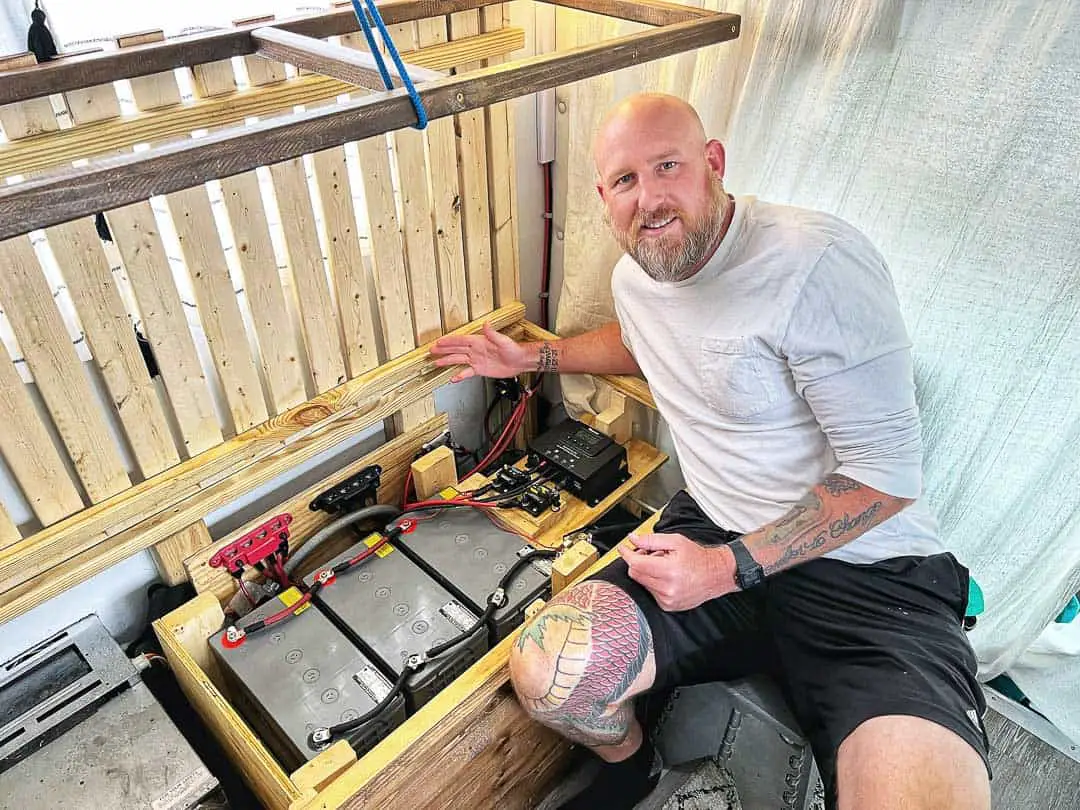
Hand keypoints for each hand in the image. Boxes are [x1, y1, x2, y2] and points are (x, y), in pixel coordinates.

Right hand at [430, 323, 528, 381]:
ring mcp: (477, 360)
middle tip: (432, 350)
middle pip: (456, 349)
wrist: (520, 361)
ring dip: (448, 361)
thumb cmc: (514, 350)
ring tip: (437, 362)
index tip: (439, 341)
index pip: (461, 341)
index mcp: (479, 342)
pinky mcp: (480, 369)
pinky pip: (467, 372)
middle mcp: (476, 350)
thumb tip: (486, 323)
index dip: (449, 341)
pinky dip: (460, 375)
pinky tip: (453, 378)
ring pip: (459, 360)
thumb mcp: (503, 341)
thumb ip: (493, 334)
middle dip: (444, 349)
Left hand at [616, 532, 735, 611]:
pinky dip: (653, 583)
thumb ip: (651, 540)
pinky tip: (666, 576)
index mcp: (669, 570)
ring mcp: (667, 600)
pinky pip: (650, 592)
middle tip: (648, 553)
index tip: (623, 548)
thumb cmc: (699, 558)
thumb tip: (633, 539)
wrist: (716, 575)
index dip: (627, 554)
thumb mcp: (675, 541)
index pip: (636, 564)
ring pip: (642, 583)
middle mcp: (668, 588)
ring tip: (662, 565)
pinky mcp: (668, 606)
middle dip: (637, 561)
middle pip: (636, 574)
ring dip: (646, 572)